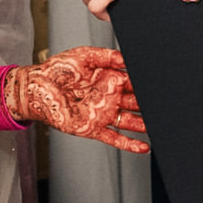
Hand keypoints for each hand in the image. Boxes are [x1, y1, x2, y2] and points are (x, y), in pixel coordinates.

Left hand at [9, 47, 147, 153]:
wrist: (36, 87)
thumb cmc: (57, 69)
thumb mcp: (84, 55)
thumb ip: (106, 55)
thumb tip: (125, 58)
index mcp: (109, 79)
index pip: (133, 82)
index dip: (145, 84)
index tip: (159, 85)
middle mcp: (109, 98)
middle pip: (135, 103)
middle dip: (150, 105)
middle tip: (165, 107)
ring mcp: (102, 114)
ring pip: (130, 122)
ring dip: (144, 125)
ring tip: (160, 128)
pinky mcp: (92, 128)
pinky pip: (114, 138)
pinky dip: (129, 144)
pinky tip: (143, 147)